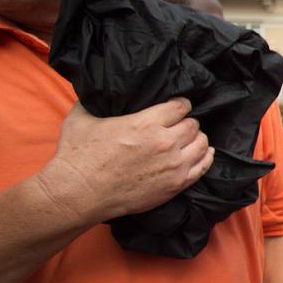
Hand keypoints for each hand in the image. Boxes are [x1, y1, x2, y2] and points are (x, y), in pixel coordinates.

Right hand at [36, 98, 213, 224]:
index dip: (179, 104)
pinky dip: (204, 157)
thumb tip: (96, 89)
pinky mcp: (175, 185)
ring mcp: (173, 165)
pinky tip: (202, 153)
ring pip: (202, 144)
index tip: (175, 107)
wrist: (78, 194)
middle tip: (179, 125)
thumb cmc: (77, 156)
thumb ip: (94, 100)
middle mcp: (164, 142)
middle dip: (186, 122)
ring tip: (189, 139)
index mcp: (145, 123)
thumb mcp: (81, 118)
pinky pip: (203, 167)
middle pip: (193, 124)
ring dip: (196, 139)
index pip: (180, 106)